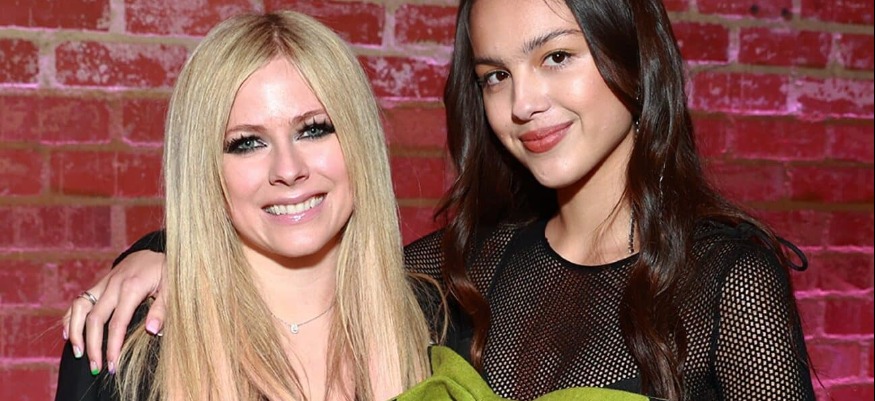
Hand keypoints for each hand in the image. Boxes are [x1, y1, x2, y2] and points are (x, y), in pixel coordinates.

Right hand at [62, 250, 166, 373]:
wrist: (157, 251)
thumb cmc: (167, 272)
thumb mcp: (173, 288)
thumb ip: (163, 309)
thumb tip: (152, 331)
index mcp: (132, 288)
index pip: (117, 323)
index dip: (112, 346)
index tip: (112, 365)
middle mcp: (113, 285)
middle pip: (94, 319)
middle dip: (92, 346)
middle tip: (95, 367)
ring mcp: (104, 283)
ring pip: (80, 307)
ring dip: (75, 331)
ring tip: (77, 352)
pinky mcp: (100, 283)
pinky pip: (79, 300)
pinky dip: (71, 316)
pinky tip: (69, 333)